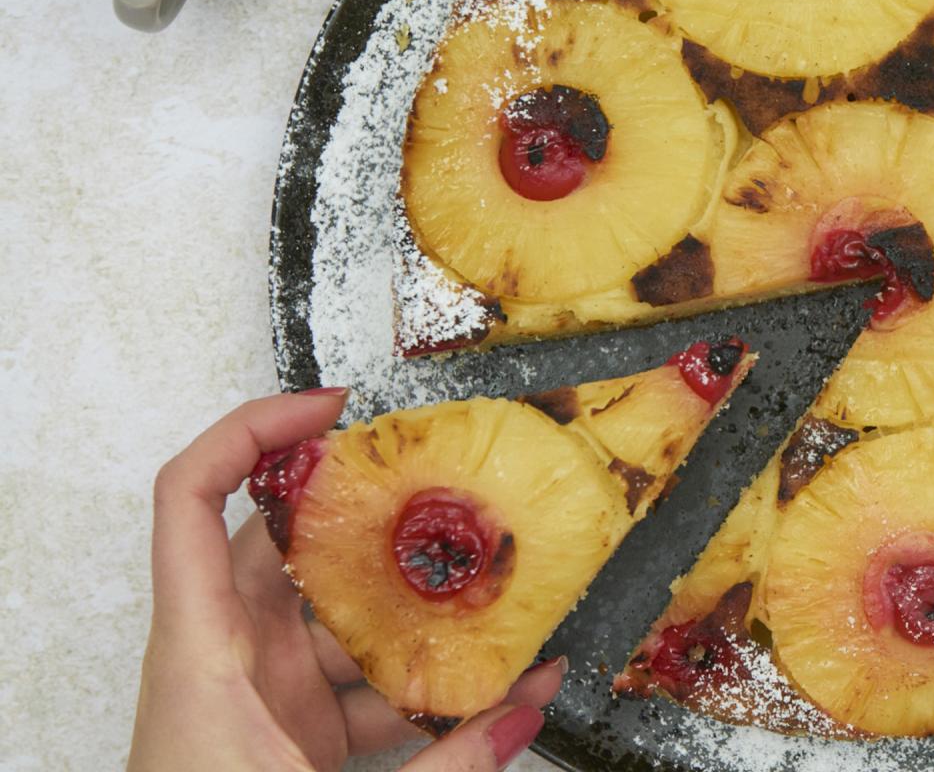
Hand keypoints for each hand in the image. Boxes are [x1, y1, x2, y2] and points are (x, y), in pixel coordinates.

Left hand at [129, 390, 563, 771]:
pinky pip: (360, 686)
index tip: (335, 409)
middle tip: (448, 484)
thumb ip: (446, 765)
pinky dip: (420, 684)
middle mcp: (223, 658)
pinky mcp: (287, 738)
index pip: (191, 498)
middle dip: (373, 513)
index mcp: (202, 653)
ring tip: (494, 588)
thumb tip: (531, 707)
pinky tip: (489, 691)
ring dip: (413, 607)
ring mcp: (257, 696)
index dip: (252, 432)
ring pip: (337, 618)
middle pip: (288, 545)